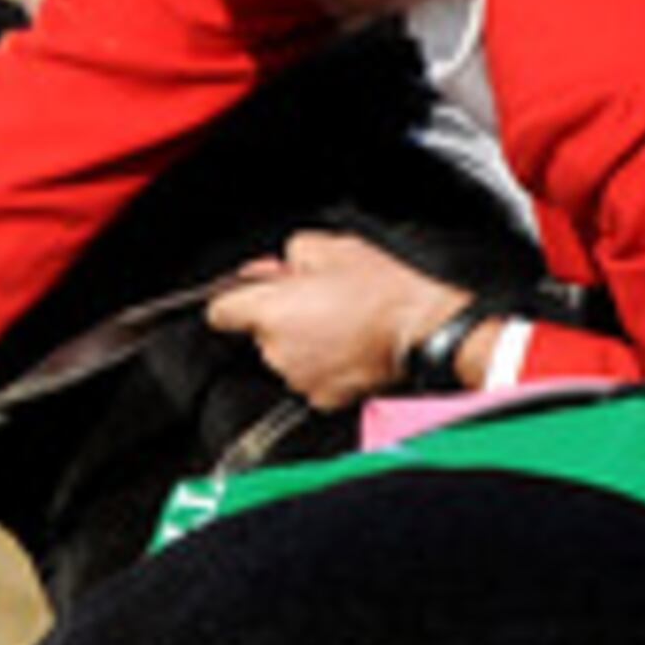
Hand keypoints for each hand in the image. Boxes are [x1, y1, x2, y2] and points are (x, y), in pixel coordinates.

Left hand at [200, 230, 462, 411]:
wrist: (422, 329)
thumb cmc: (384, 291)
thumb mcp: (331, 246)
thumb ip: (292, 254)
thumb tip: (280, 266)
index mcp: (271, 311)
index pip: (221, 311)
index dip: (237, 298)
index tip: (249, 295)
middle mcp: (277, 350)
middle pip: (260, 333)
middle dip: (282, 316)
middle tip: (317, 300)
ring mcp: (299, 378)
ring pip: (286, 357)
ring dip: (304, 342)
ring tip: (340, 321)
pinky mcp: (323, 398)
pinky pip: (311, 378)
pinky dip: (324, 365)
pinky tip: (348, 345)